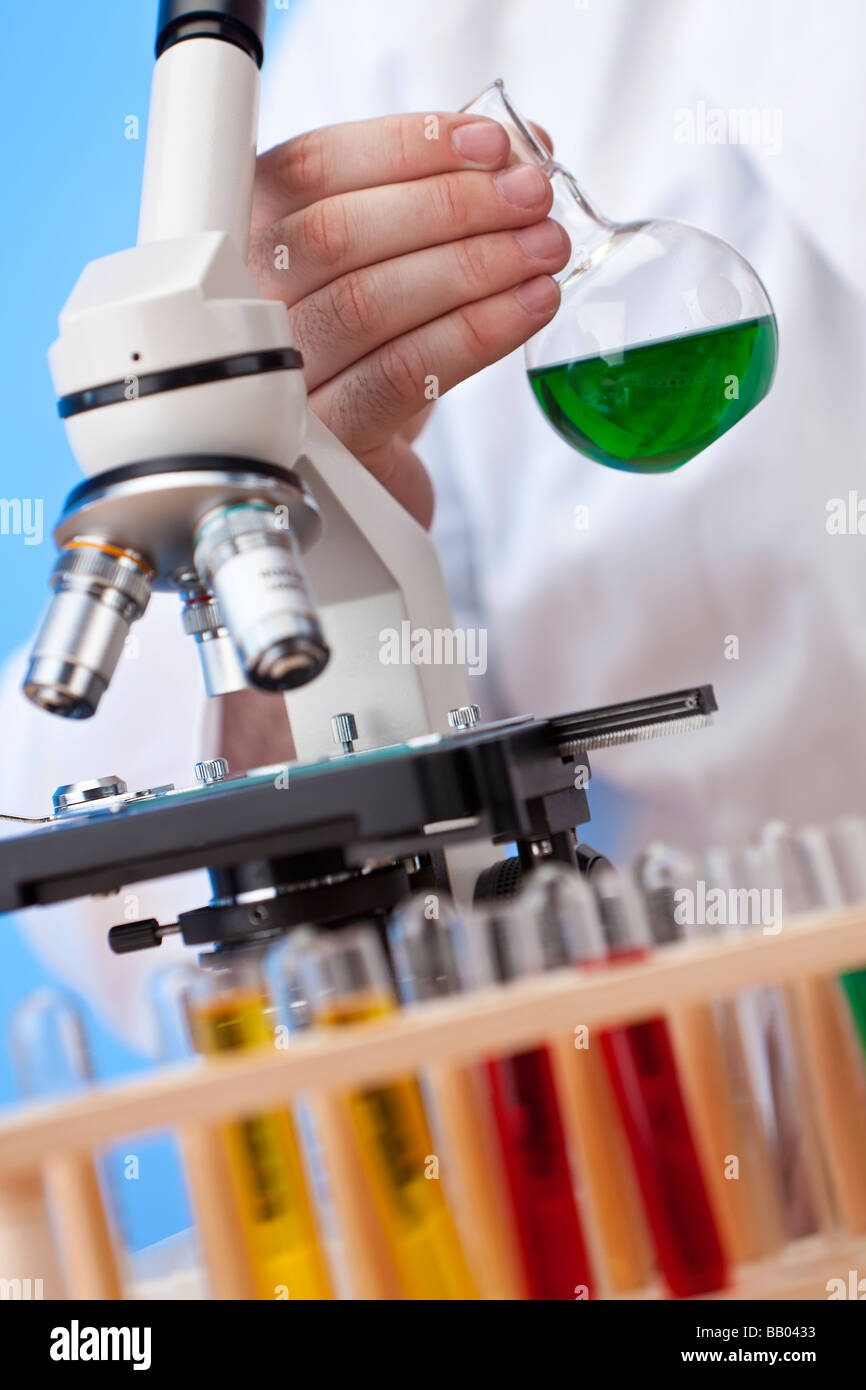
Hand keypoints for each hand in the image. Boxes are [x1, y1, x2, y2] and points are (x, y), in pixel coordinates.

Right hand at [250, 113, 568, 525]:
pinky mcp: (326, 435)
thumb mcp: (412, 257)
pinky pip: (398, 375)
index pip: (314, 167)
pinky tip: (527, 308)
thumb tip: (531, 146)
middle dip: (450, 206)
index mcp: (257, 230)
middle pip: (336, 232)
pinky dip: (474, 334)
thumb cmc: (384, 345)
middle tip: (532, 201)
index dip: (406, 147)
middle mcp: (252, 299)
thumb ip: (460, 189)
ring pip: (366, 302)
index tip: (490, 145)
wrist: (373, 457)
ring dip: (471, 267)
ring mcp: (280, 371)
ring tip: (543, 252)